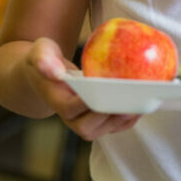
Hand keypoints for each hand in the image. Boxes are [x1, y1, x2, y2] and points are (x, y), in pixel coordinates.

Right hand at [25, 38, 139, 140]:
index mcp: (55, 100)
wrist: (45, 74)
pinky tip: (140, 106)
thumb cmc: (44, 59)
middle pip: (89, 126)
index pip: (71, 108)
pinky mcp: (95, 119)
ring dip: (122, 119)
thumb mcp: (40, 51)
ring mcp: (81, 120)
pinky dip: (127, 119)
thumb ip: (43, 59)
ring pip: (103, 128)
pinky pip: (112, 125)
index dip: (88, 105)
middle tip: (129, 102)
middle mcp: (68, 116)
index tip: (106, 93)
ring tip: (140, 104)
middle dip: (109, 116)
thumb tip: (56, 71)